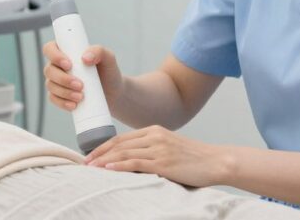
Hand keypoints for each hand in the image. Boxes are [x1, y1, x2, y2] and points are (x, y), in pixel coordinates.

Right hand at [42, 42, 124, 112]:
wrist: (113, 92)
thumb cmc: (108, 71)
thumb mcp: (108, 58)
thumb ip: (99, 51)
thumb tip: (85, 58)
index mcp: (66, 51)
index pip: (50, 48)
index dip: (54, 56)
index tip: (69, 65)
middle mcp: (58, 65)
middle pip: (49, 70)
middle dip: (63, 79)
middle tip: (80, 85)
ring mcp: (57, 81)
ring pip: (50, 86)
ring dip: (64, 92)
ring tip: (80, 97)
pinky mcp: (59, 96)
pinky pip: (53, 99)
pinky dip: (62, 102)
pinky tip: (73, 105)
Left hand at [83, 125, 230, 187]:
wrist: (216, 161)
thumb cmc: (193, 158)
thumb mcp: (169, 147)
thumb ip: (151, 149)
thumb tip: (130, 160)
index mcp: (154, 130)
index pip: (122, 138)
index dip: (103, 146)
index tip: (90, 155)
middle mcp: (154, 136)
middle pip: (119, 144)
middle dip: (99, 154)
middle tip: (84, 163)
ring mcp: (159, 148)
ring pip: (124, 153)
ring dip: (104, 161)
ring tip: (90, 168)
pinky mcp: (163, 162)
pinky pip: (135, 163)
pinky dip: (118, 166)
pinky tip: (107, 169)